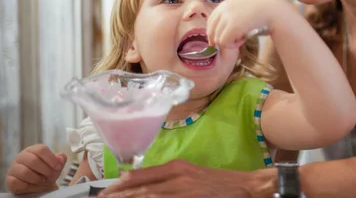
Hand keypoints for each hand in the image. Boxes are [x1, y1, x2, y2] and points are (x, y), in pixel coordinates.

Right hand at [4, 144, 66, 193]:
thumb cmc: (46, 173)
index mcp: (33, 150)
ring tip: (42, 180)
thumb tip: (61, 157)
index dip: (51, 159)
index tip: (58, 167)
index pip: (41, 149)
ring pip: (25, 172)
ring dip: (37, 179)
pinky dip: (27, 185)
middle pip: (33, 160)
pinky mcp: (9, 179)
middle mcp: (22, 156)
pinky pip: (17, 182)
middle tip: (50, 176)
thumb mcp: (56, 166)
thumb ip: (61, 159)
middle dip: (45, 170)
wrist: (37, 186)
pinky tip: (32, 185)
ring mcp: (14, 167)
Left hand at [97, 159, 275, 197]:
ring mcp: (183, 191)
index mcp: (175, 167)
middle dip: (117, 196)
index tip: (104, 193)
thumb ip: (166, 177)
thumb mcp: (190, 174)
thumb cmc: (217, 182)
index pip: (141, 176)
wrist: (245, 187)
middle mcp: (176, 177)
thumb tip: (139, 183)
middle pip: (140, 189)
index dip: (121, 185)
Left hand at [207, 0, 291, 47]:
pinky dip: (234, 45)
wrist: (272, 10)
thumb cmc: (259, 13)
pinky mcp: (232, 27)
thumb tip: (216, 37)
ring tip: (242, 38)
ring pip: (217, 39)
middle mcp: (222, 9)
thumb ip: (229, 19)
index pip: (210, 23)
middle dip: (221, 39)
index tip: (226, 39)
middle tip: (236, 39)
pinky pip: (224, 42)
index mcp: (224, 4)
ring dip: (229, 42)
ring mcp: (227, 17)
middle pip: (211, 32)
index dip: (215, 33)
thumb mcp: (241, 11)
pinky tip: (244, 39)